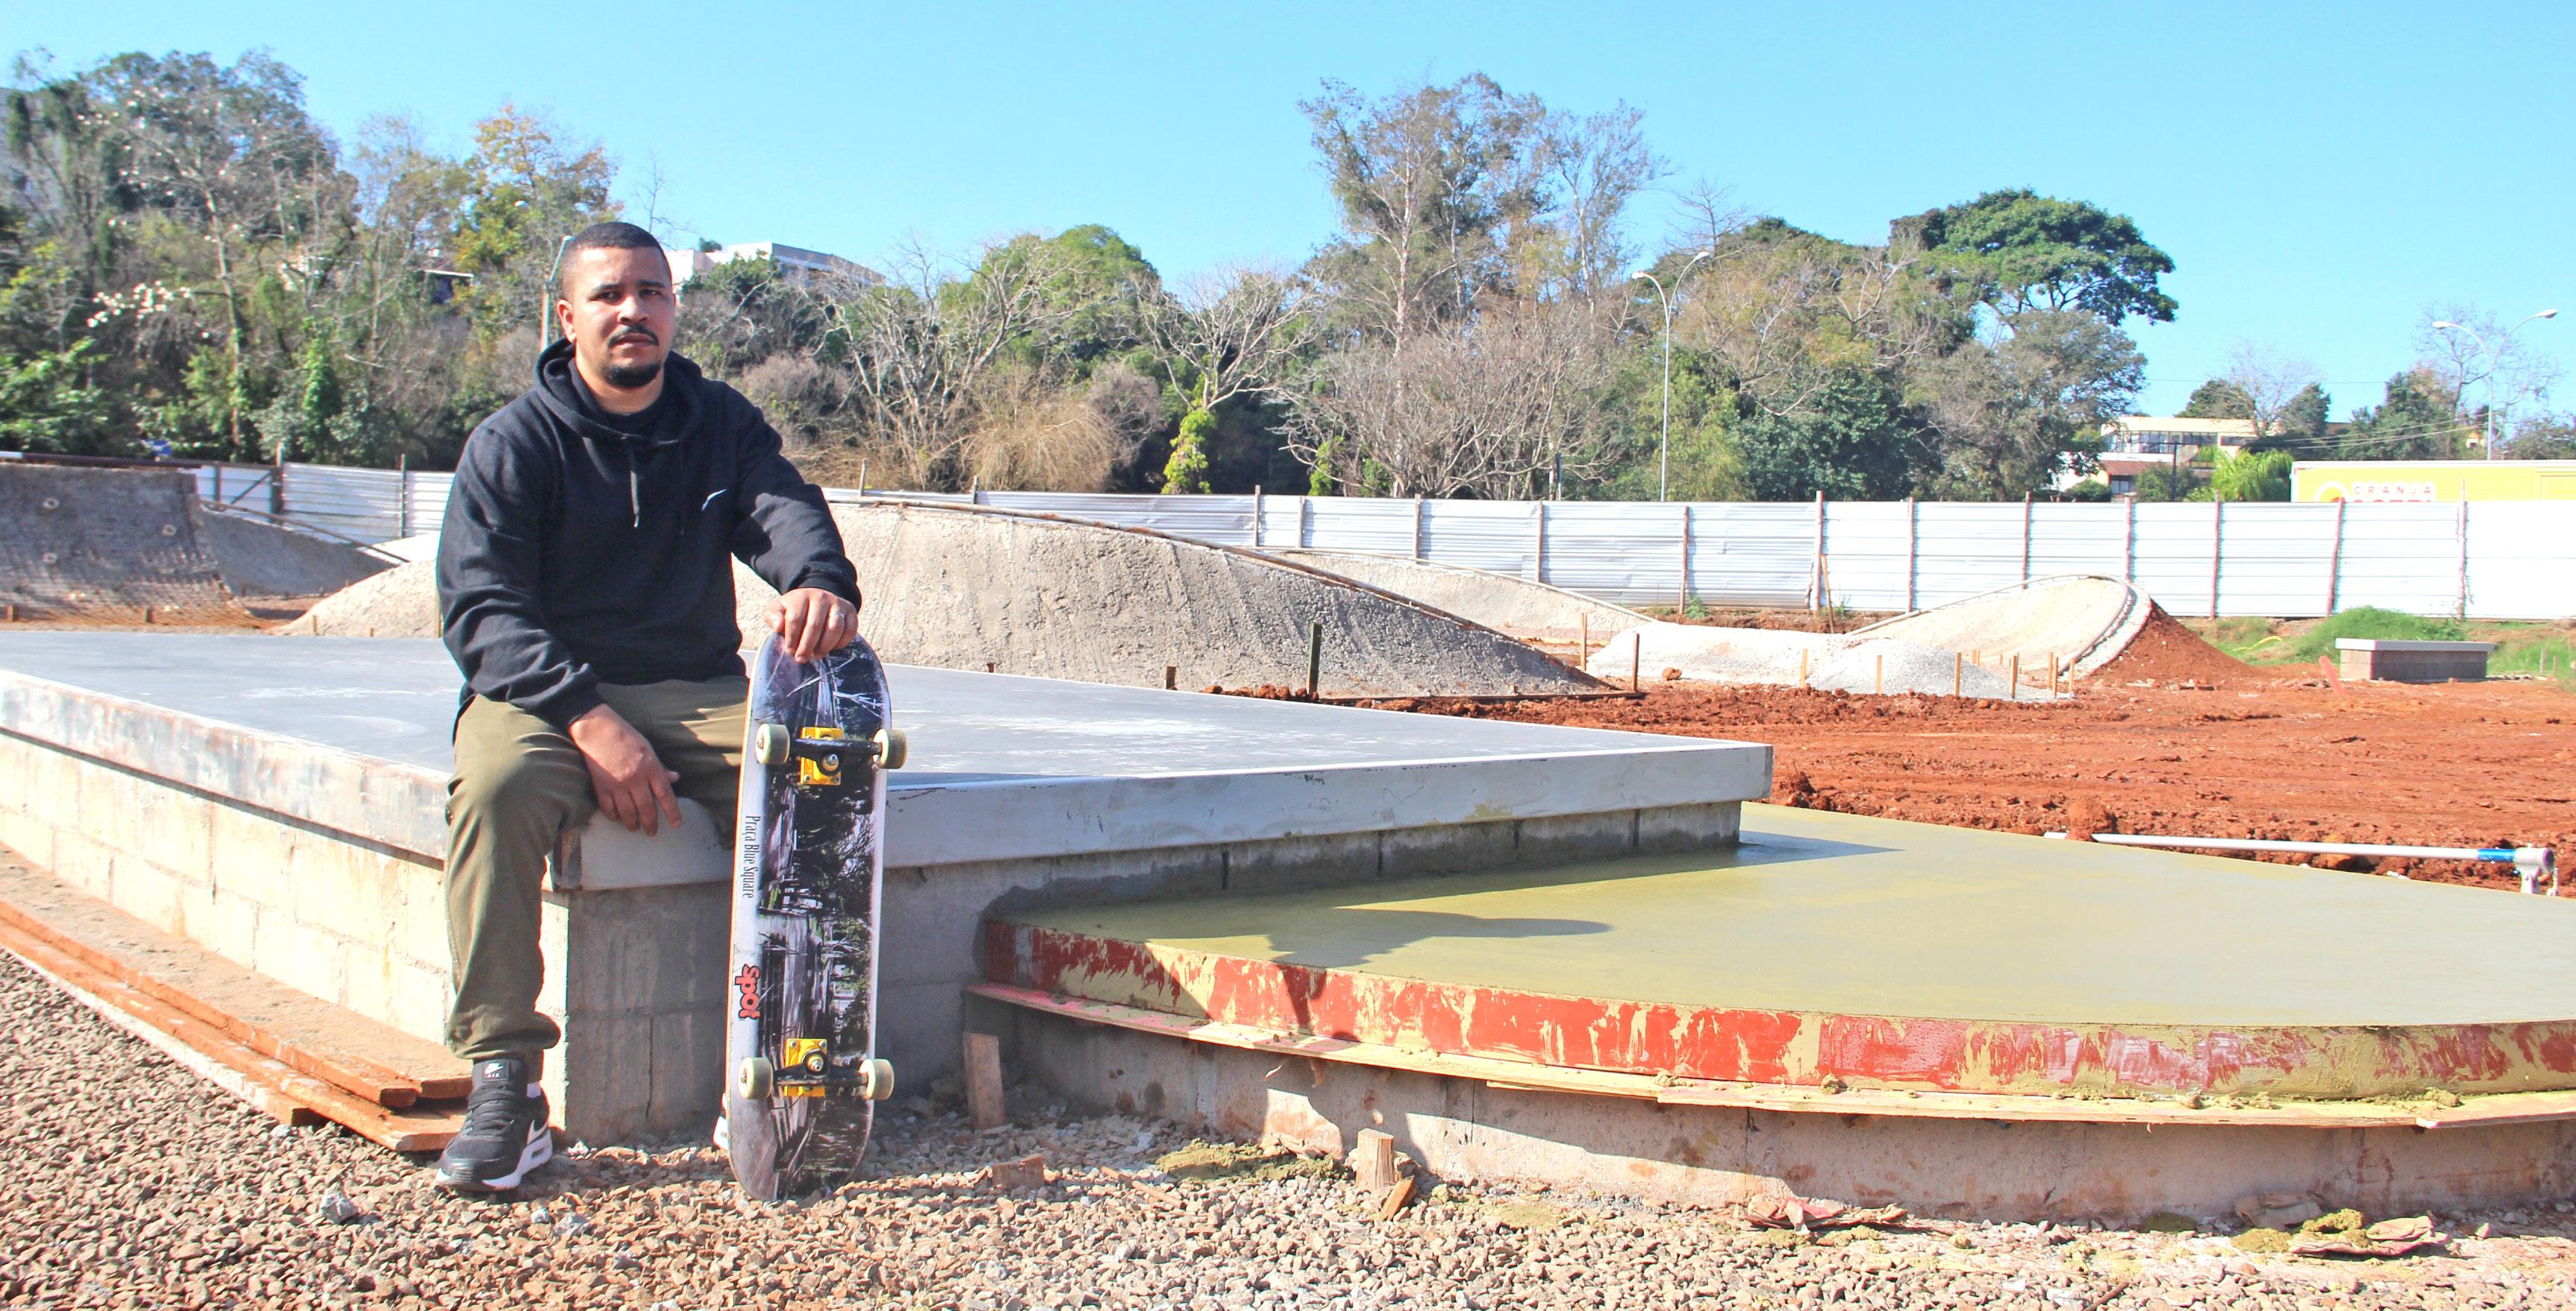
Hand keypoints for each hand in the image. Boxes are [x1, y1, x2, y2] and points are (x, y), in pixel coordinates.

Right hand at [567, 704, 681, 834]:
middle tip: (652, 832)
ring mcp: (617, 785)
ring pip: (628, 813)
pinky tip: (618, 819)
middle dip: (651, 824)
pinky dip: (614, 817)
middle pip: (647, 809)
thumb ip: (660, 767)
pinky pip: (609, 809)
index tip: (676, 824)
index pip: (665, 795)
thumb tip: (675, 778)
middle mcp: (636, 779)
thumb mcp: (648, 749)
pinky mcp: (601, 787)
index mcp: (651, 768)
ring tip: (635, 828)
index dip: (672, 812)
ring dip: (633, 824)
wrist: (597, 730)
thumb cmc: (626, 737)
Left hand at [770, 587, 857, 661]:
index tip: (790, 650)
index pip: (795, 618)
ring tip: (817, 654)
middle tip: (802, 658)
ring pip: (834, 628)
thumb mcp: (778, 609)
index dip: (792, 638)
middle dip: (807, 646)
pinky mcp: (851, 611)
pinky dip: (842, 643)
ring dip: (825, 646)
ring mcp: (838, 603)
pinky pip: (850, 630)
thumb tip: (778, 626)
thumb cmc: (795, 609)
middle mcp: (821, 597)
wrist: (816, 600)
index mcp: (801, 596)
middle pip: (815, 625)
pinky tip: (832, 648)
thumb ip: (772, 616)